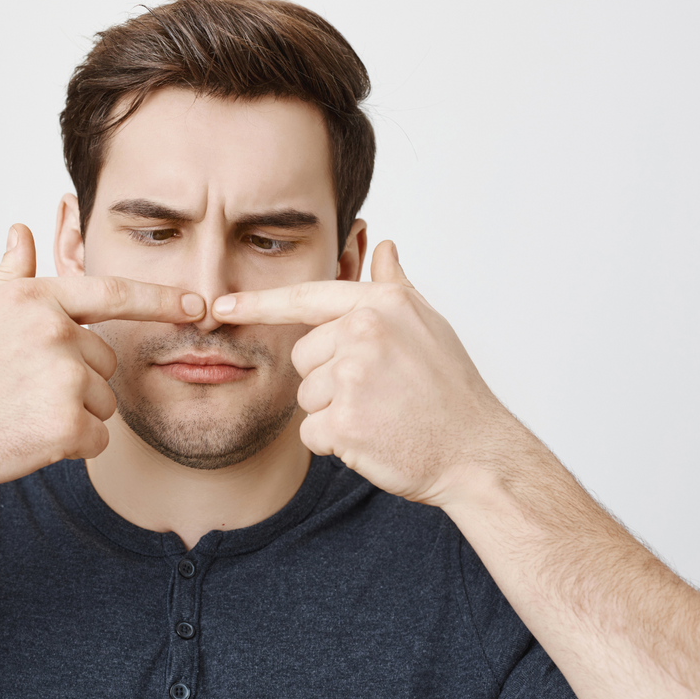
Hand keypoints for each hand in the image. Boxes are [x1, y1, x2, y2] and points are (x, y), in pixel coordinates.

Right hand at [0, 224, 205, 493]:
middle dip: (78, 380)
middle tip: (24, 391)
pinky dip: (72, 447)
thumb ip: (10, 272)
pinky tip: (30, 439)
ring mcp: (61, 378)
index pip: (114, 294)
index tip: (198, 304)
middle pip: (106, 362)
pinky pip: (97, 439)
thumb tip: (21, 230)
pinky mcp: (63, 426)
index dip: (162, 300)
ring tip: (21, 412)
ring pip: (103, 402)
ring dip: (74, 414)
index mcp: (37, 300)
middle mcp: (55, 332)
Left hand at [211, 240, 516, 506]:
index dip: (259, 304)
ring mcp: (352, 378)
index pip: (306, 298)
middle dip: (328, 378)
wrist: (477, 452)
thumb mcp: (428, 326)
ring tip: (379, 415)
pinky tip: (372, 440)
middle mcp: (363, 333)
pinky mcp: (344, 423)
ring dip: (332, 413)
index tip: (223, 305)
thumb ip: (393, 288)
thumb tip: (382, 246)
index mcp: (380, 305)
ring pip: (305, 397)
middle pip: (303, 356)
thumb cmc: (451, 391)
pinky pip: (310, 432)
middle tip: (378, 393)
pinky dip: (334, 444)